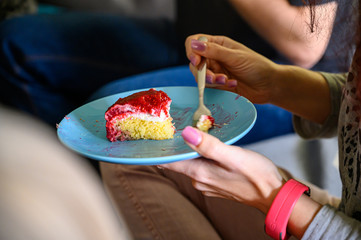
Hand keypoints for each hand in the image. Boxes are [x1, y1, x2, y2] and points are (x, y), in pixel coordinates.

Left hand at [159, 126, 283, 213]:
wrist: (274, 195)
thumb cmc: (256, 175)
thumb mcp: (233, 156)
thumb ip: (208, 145)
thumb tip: (186, 133)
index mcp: (199, 173)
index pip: (168, 163)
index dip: (157, 151)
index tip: (148, 139)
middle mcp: (199, 181)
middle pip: (178, 162)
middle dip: (173, 147)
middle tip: (167, 127)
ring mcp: (207, 183)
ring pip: (190, 164)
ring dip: (187, 150)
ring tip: (184, 132)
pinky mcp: (216, 182)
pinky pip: (201, 167)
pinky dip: (198, 156)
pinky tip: (204, 145)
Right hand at [186, 34, 279, 103]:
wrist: (269, 86)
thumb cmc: (256, 66)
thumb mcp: (235, 56)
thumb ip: (214, 51)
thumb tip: (194, 44)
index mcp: (218, 44)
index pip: (195, 42)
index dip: (192, 51)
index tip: (196, 61)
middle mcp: (214, 56)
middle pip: (195, 62)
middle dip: (202, 71)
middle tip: (213, 78)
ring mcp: (216, 70)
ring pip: (200, 76)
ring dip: (211, 80)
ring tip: (225, 81)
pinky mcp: (218, 84)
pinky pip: (209, 86)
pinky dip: (219, 86)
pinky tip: (232, 84)